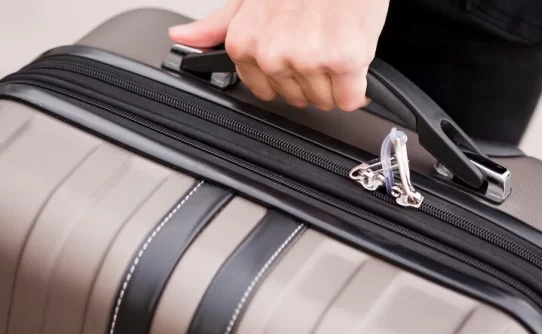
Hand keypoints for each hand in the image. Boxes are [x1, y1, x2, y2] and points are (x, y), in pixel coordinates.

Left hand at [168, 0, 389, 111]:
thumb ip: (220, 25)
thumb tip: (184, 38)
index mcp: (245, 43)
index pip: (266, 92)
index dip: (289, 78)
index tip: (299, 58)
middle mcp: (272, 55)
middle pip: (298, 99)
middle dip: (312, 80)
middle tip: (321, 45)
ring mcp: (307, 60)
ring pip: (324, 102)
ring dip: (335, 84)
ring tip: (337, 45)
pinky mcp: (343, 61)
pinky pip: (350, 100)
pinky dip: (357, 89)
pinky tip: (356, 63)